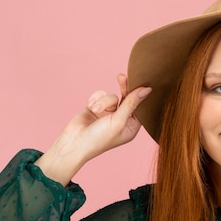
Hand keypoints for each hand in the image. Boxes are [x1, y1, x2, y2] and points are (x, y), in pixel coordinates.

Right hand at [35, 74, 151, 184]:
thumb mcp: (118, 120)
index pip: (140, 107)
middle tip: (121, 76)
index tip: (140, 81)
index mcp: (131, 127)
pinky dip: (95, 99)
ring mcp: (108, 114)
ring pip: (112, 96)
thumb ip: (131, 103)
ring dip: (103, 101)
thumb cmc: (98, 138)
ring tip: (95, 109)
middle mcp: (121, 120)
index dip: (139, 95)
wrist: (73, 143)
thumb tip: (147, 90)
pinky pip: (100, 95)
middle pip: (127, 98)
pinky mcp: (96, 108)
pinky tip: (90, 107)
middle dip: (123, 89)